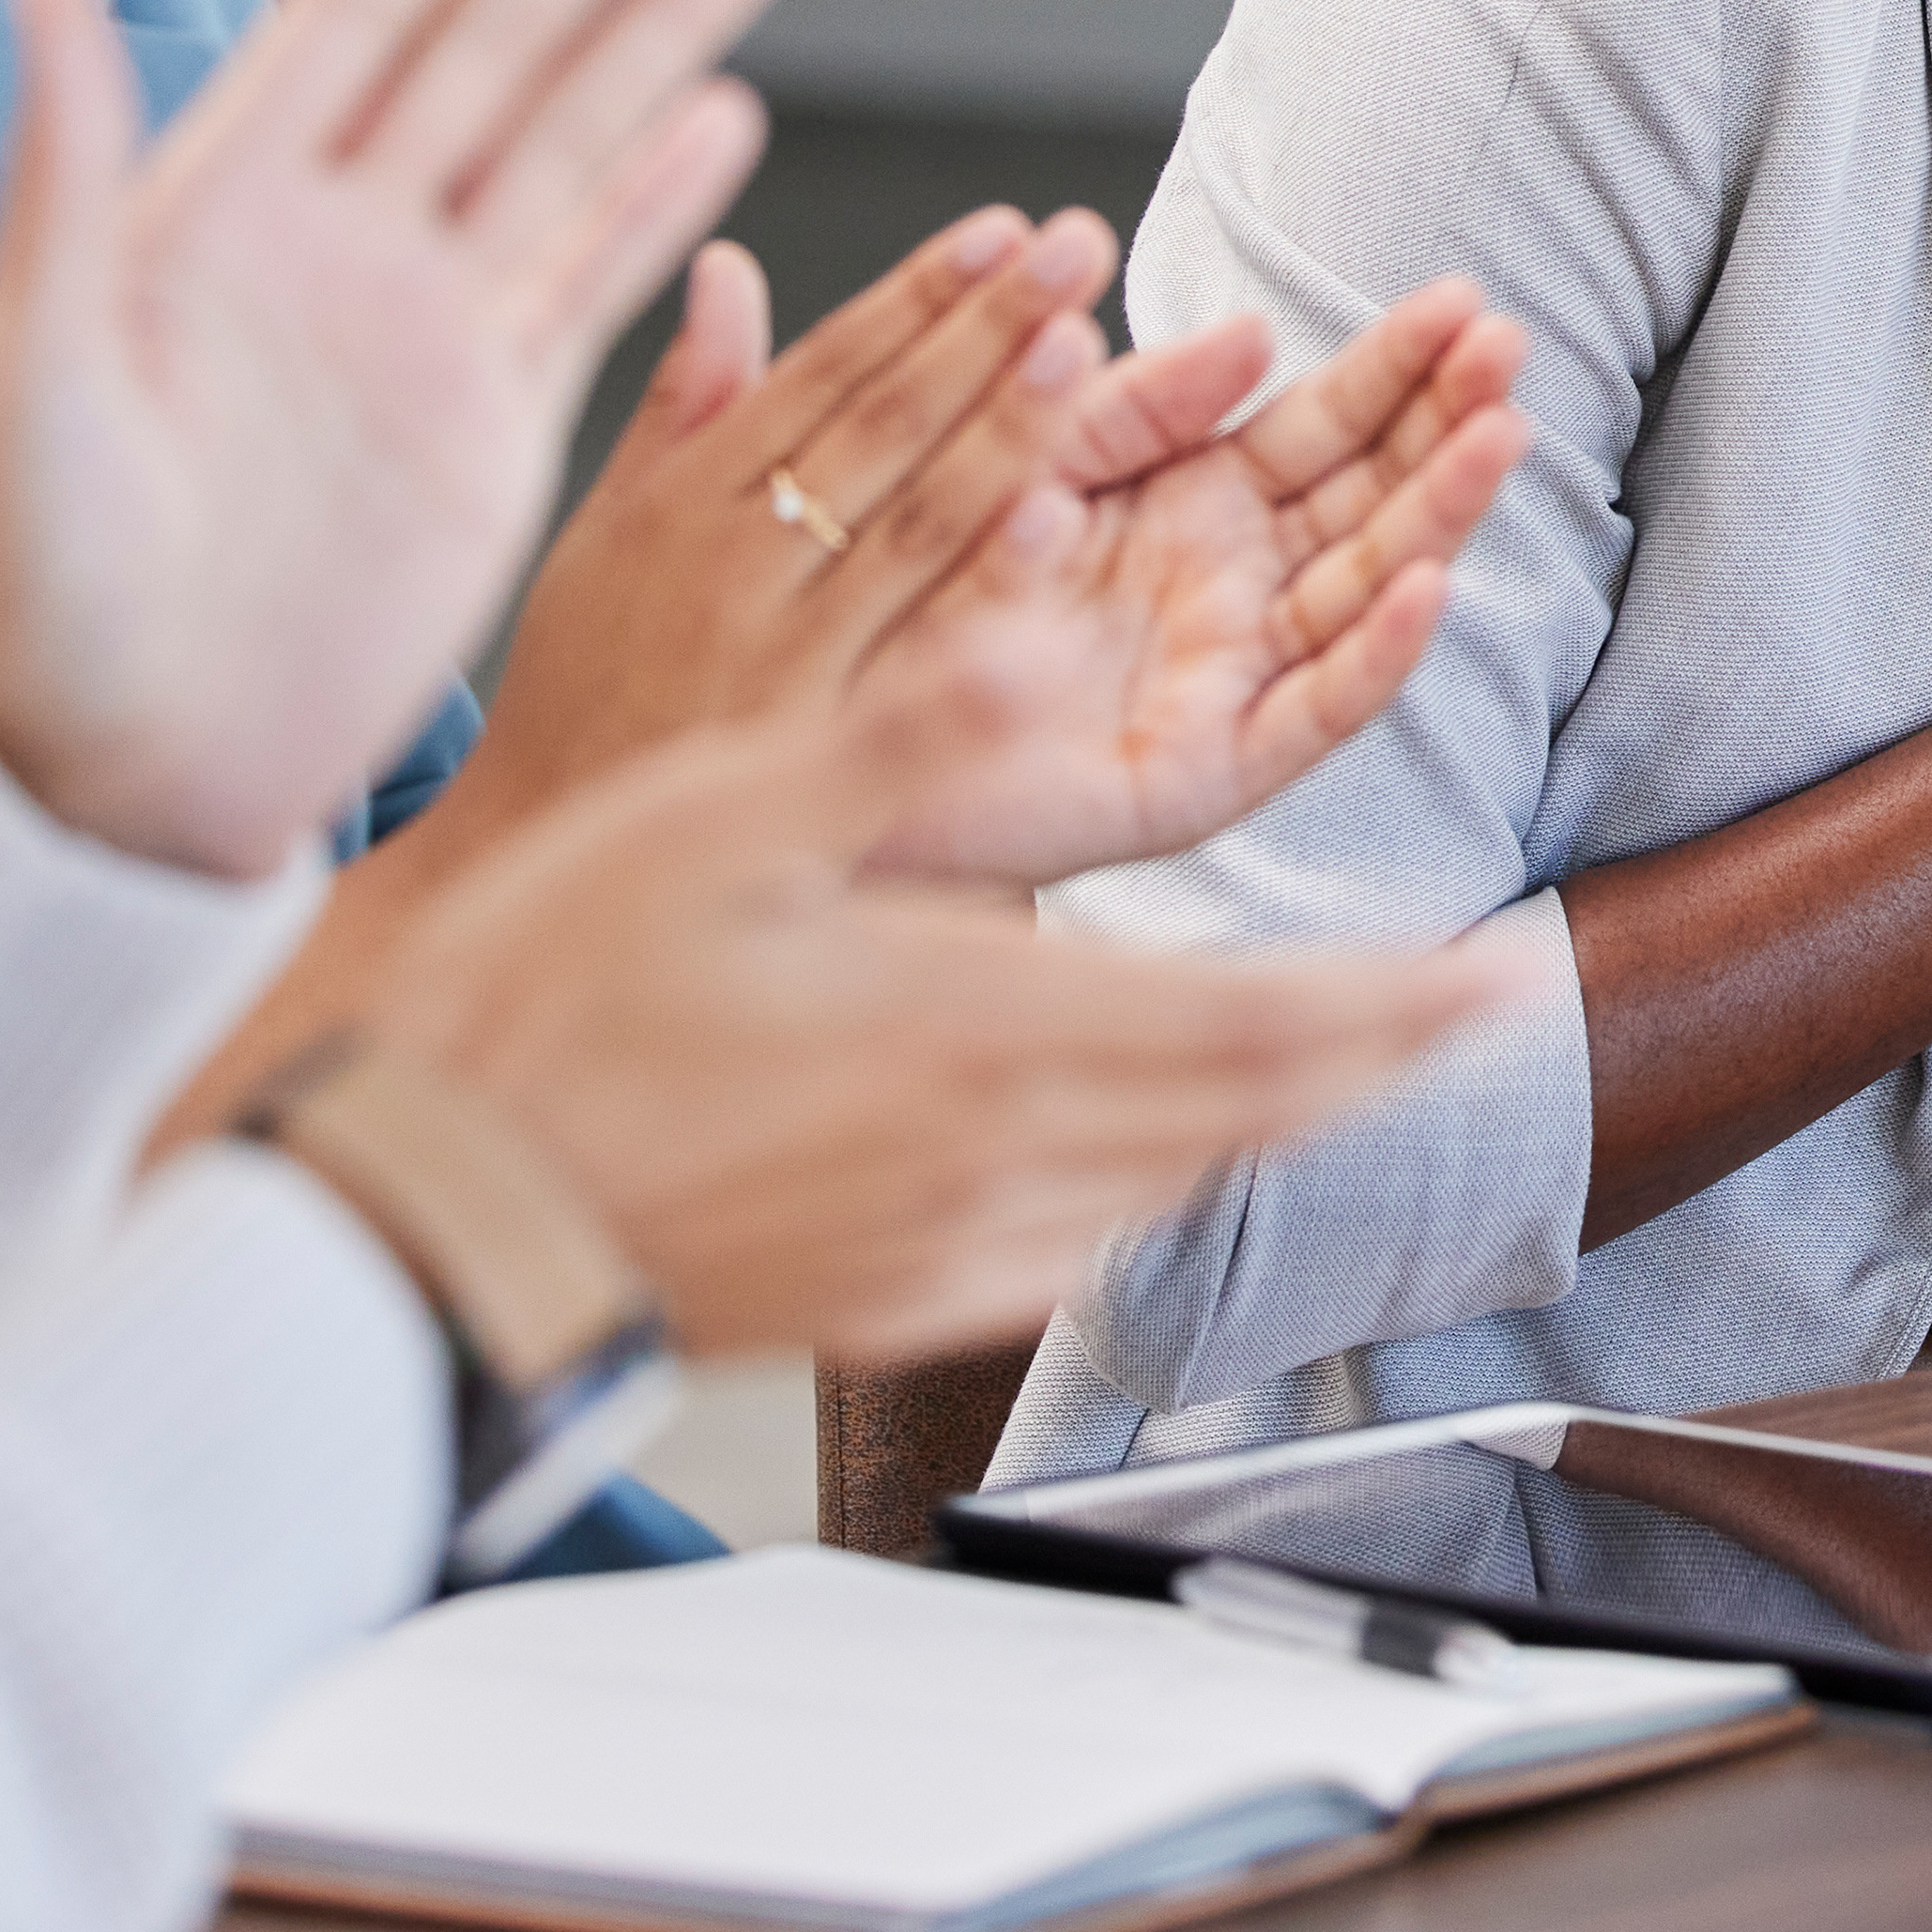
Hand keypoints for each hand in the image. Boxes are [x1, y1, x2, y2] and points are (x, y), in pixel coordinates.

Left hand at [0, 0, 819, 878]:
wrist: (130, 781)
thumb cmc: (46, 602)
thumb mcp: (33, 379)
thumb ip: (64, 178)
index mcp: (222, 200)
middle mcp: (338, 234)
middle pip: (504, 28)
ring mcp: (425, 323)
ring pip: (573, 128)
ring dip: (670, 15)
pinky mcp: (495, 423)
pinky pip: (594, 278)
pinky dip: (660, 194)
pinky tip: (725, 108)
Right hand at [353, 703, 1515, 1363]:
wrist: (432, 1223)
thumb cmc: (552, 1005)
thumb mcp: (728, 814)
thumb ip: (915, 727)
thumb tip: (1053, 631)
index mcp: (979, 1029)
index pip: (1257, 1023)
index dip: (1397, 1006)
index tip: (1498, 983)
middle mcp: (994, 1159)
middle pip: (1250, 1115)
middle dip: (1379, 1059)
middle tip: (1475, 1016)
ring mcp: (946, 1248)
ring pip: (1175, 1184)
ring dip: (1274, 1119)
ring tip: (1341, 1059)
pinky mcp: (891, 1301)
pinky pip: (1077, 1246)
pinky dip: (1154, 1182)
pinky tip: (1149, 1146)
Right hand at [463, 209, 1132, 845]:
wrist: (532, 854)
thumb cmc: (583, 682)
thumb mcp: (607, 530)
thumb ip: (683, 402)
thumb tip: (728, 266)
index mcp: (682, 496)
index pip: (822, 374)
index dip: (916, 295)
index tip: (1003, 229)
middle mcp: (729, 561)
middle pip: (880, 426)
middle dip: (985, 327)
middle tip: (1080, 244)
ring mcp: (773, 653)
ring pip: (907, 522)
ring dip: (1000, 429)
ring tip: (1083, 344)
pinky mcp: (806, 745)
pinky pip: (908, 652)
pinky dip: (977, 586)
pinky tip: (1051, 521)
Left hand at [852, 280, 1540, 883]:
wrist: (833, 745)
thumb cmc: (921, 594)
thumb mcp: (1031, 457)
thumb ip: (1135, 402)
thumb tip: (1257, 328)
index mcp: (1198, 503)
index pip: (1325, 422)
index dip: (1396, 364)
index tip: (1467, 300)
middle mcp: (1236, 587)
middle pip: (1371, 494)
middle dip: (1445, 419)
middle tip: (1512, 344)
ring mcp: (1233, 678)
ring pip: (1364, 587)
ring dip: (1439, 513)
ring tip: (1500, 436)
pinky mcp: (1208, 768)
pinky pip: (1310, 711)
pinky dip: (1372, 654)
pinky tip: (1425, 587)